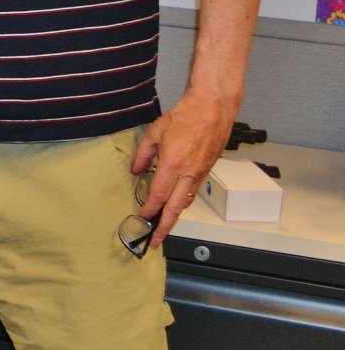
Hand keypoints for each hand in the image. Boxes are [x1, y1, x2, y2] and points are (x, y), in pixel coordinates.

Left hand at [132, 86, 238, 245]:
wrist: (213, 109)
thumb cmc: (184, 117)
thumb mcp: (155, 132)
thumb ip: (143, 154)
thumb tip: (136, 171)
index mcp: (173, 165)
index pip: (158, 195)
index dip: (149, 210)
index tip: (141, 219)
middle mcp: (188, 174)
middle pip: (175, 208)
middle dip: (164, 226)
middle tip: (155, 240)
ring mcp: (200, 174)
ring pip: (186, 202)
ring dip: (174, 215)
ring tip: (163, 224)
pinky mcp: (208, 170)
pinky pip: (193, 191)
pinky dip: (183, 201)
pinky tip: (175, 202)